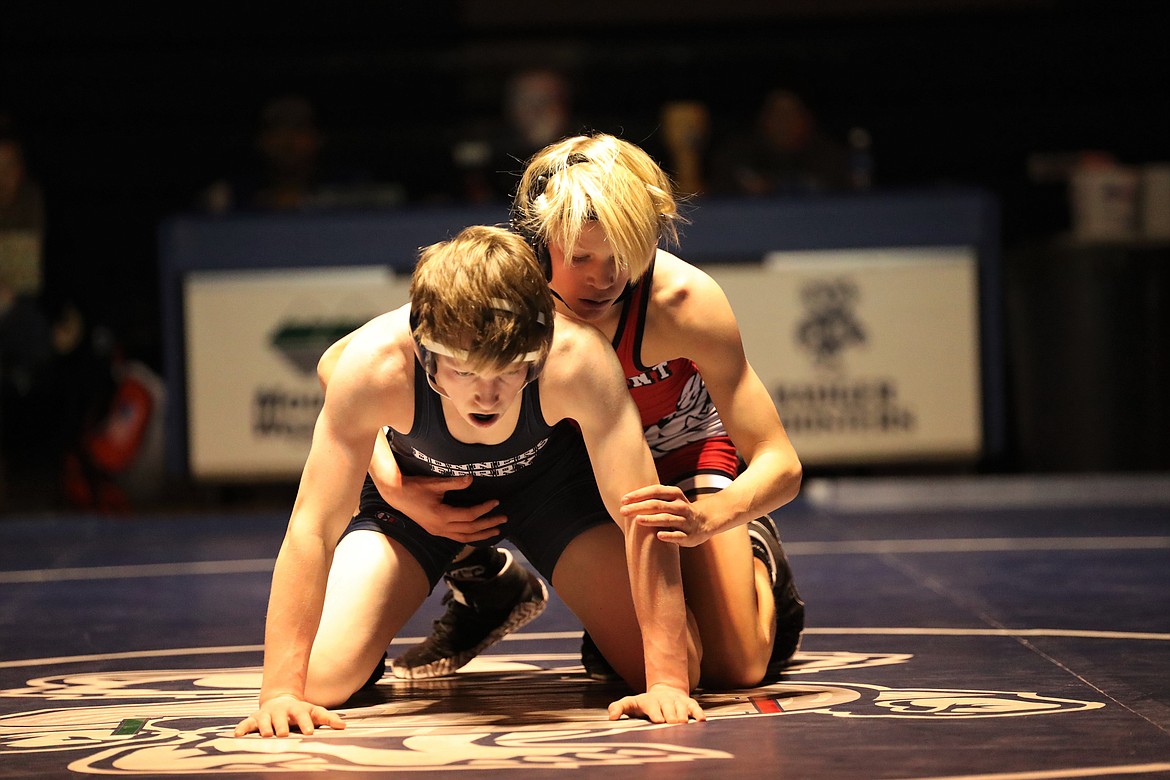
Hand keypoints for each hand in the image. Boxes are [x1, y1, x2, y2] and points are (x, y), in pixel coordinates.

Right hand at [234, 694, 345, 737]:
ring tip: (266, 735)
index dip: (306, 723)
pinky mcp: (255, 719)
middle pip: (282, 718)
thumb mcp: (314, 712)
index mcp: (297, 709)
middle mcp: (281, 711)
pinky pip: (247, 723)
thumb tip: (344, 726)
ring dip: (265, 727)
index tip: (310, 732)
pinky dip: (242, 728)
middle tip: (285, 734)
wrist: (280, 700)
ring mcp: (267, 714)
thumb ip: (328, 718)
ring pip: (265, 720)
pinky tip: (237, 735)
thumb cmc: (300, 711)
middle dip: (283, 726)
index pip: (303, 715)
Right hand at [374, 472, 504, 543]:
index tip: (496, 502)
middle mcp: (440, 527)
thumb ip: (455, 483)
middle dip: (488, 525)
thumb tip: (472, 479)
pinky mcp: (435, 530)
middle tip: (504, 520)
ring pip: (464, 537)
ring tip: (495, 531)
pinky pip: (456, 537)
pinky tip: (477, 534)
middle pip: (470, 529)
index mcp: (441, 516)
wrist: (396, 494)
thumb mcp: (435, 483)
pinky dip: (469, 536)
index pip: (470, 515)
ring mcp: (437, 531)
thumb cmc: (415, 487)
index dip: (485, 509)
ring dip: (481, 535)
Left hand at [607, 684, 705, 723]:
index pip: (653, 707)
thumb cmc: (645, 703)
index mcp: (650, 701)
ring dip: (683, 717)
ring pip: (682, 709)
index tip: (658, 720)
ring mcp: (677, 702)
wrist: (665, 691)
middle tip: (672, 724)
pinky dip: (698, 714)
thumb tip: (611, 717)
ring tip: (683, 725)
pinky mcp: (688, 703)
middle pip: (669, 708)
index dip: (656, 713)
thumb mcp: (630, 703)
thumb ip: (618, 707)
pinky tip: (701, 721)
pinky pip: (695, 707)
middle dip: (670, 717)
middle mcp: (665, 700)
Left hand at [621, 485, 714, 546]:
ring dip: (652, 519)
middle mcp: (681, 506)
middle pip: (658, 505)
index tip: (623, 500)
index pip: (655, 491)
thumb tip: (625, 499)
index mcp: (675, 494)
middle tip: (623, 511)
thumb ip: (652, 498)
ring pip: (668, 519)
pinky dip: (669, 535)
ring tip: (637, 520)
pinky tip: (659, 536)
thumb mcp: (669, 500)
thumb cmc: (677, 510)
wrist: (704, 522)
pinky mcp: (689, 535)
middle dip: (639, 507)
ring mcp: (686, 521)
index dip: (639, 494)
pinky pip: (678, 535)